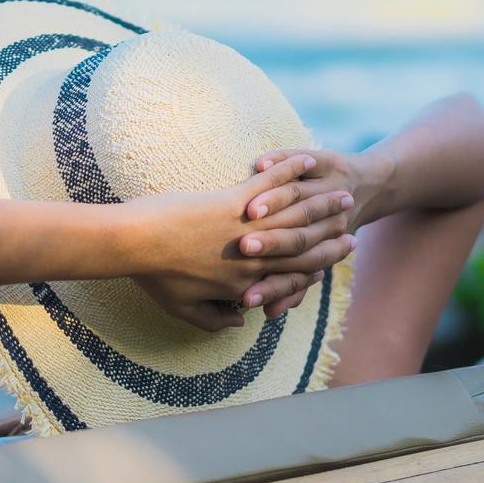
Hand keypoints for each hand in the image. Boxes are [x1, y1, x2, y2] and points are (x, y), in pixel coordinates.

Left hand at [125, 154, 356, 331]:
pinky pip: (272, 184)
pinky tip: (309, 161)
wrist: (131, 243)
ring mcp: (248, 228)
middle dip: (333, 234)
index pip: (294, 275)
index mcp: (244, 283)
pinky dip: (291, 171)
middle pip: (306, 245)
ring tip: (343, 193)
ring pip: (296, 215)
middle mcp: (254, 258)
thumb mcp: (182, 309)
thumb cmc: (151, 276)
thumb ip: (213, 319)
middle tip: (353, 224)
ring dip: (323, 202)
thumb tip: (238, 321)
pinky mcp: (234, 201)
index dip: (319, 265)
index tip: (335, 256)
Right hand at [237, 148, 392, 317]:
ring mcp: (328, 187)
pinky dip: (283, 161)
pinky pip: (301, 160)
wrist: (374, 186)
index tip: (248, 298)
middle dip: (272, 242)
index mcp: (322, 248)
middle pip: (298, 237)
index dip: (272, 285)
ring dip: (274, 202)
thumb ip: (290, 287)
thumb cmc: (337, 228)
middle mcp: (331, 219)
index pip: (295, 273)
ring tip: (253, 210)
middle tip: (246, 250)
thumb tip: (271, 314)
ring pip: (298, 195)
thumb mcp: (313, 260)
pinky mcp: (326, 161)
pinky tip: (260, 164)